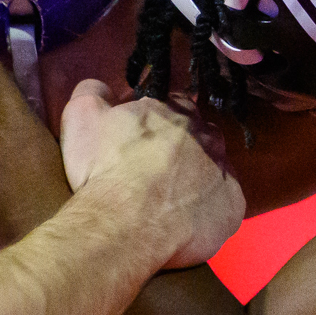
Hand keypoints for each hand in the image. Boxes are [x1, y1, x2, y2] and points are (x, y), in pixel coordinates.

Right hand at [60, 80, 244, 269]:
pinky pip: (225, 204)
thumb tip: (103, 86)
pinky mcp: (234, 205)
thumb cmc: (102, 171)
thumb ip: (94, 92)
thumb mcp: (82, 118)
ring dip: (199, 178)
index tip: (145, 140)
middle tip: (155, 174)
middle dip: (184, 149)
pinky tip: (185, 221)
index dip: (159, 122)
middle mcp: (207, 136)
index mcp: (175, 110)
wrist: (124, 228)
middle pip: (201, 136)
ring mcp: (225, 170)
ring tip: (170, 201)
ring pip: (216, 168)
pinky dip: (209, 210)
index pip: (176, 105)